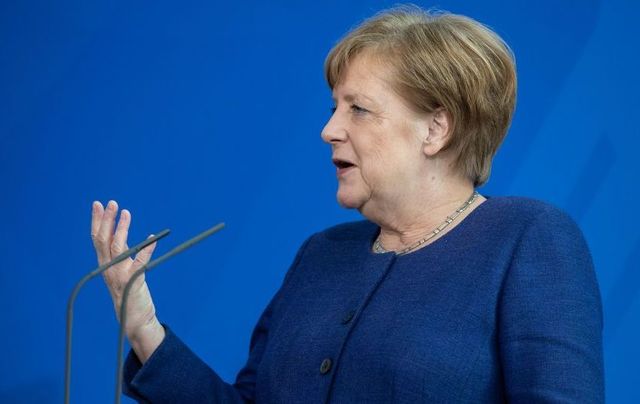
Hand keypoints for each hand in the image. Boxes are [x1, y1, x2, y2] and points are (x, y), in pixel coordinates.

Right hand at [91, 200, 164, 362]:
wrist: (135, 322)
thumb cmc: (130, 295)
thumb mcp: (122, 274)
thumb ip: (122, 258)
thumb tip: (126, 237)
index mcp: (105, 265)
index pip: (97, 239)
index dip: (97, 221)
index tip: (97, 204)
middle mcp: (108, 269)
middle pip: (103, 240)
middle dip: (106, 220)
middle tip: (110, 202)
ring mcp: (119, 276)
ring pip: (117, 248)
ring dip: (122, 229)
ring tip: (126, 212)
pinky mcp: (133, 282)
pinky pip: (140, 263)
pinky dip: (146, 249)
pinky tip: (153, 237)